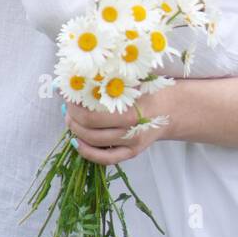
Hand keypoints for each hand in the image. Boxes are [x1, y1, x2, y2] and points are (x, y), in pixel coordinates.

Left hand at [65, 83, 182, 164]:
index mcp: (130, 110)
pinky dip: (88, 152)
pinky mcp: (132, 153)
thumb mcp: (131, 80)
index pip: (92, 115)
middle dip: (73, 118)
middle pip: (90, 130)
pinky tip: (77, 142)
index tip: (68, 94)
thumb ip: (107, 80)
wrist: (170, 109)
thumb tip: (75, 77)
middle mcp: (131, 130)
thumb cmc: (147, 90)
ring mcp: (132, 144)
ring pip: (95, 143)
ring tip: (71, 120)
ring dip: (76, 132)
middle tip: (67, 108)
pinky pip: (106, 159)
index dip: (74, 106)